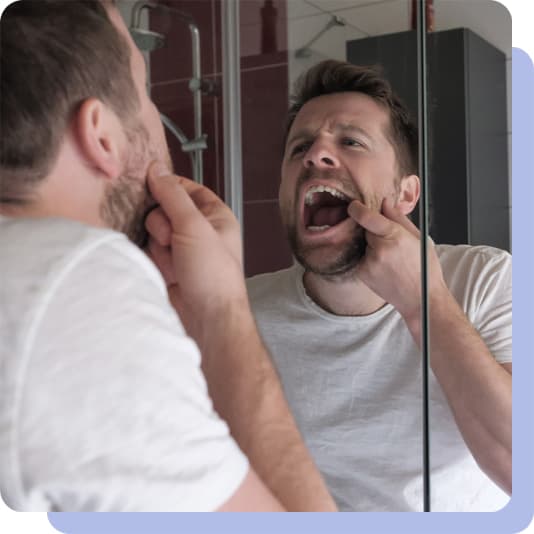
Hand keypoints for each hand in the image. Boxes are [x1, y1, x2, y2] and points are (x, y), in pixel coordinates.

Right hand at [144, 161, 246, 340]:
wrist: (206, 319)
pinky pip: (151, 250)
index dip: (169, 187)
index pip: (188, 189)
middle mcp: (200, 230)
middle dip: (163, 224)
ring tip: (174, 263)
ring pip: (155, 231)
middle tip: (173, 240)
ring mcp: (183, 249)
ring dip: (159, 245)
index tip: (150, 185)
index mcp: (215, 216)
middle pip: (165, 209)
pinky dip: (154, 259)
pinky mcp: (168, 266)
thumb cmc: (212, 273)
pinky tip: (165, 271)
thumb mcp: (194, 226)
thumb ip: (173, 196)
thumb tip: (156, 169)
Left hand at [347, 197, 446, 322]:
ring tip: (391, 258)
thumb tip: (384, 202)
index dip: (357, 209)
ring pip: (364, 244)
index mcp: (395, 237)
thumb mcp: (419, 238)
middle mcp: (379, 250)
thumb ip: (399, 218)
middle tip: (391, 241)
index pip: (367, 217)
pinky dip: (370, 258)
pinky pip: (362, 257)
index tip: (354, 205)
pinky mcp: (362, 274)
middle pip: (366, 229)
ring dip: (372, 245)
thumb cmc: (425, 269)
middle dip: (375, 231)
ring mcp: (369, 263)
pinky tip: (385, 267)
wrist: (420, 300)